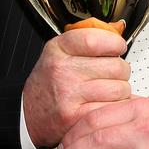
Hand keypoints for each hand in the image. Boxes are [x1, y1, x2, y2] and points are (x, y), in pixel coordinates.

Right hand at [22, 26, 129, 148]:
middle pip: (116, 66)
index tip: (118, 47)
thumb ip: (89, 37)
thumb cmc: (50, 82)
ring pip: (120, 89)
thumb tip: (119, 30)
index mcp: (58, 49)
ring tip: (105, 91)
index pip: (96, 40)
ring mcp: (68, 95)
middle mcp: (61, 71)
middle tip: (109, 75)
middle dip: (121, 71)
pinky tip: (104, 105)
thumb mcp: (61, 51)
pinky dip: (116, 108)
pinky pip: (114, 109)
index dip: (115, 43)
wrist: (27, 115)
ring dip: (120, 91)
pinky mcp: (77, 118)